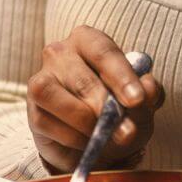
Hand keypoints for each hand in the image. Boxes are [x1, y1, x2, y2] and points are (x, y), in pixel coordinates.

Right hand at [27, 26, 165, 172]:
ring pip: (62, 102)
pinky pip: (50, 125)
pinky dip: (74, 138)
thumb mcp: (140, 101)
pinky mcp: (33, 111)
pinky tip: (87, 142)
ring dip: (88, 125)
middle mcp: (59, 53)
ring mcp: (41, 81)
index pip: (103, 52)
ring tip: (105, 136)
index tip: (137, 100)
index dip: (122, 76)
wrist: (92, 134)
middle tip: (127, 133)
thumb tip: (148, 88)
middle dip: (108, 110)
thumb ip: (148, 93)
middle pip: (84, 81)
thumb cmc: (119, 105)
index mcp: (88, 40)